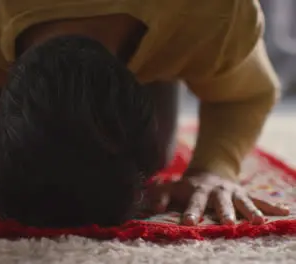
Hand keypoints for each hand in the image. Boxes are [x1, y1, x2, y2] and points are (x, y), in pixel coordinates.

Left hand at [147, 169, 289, 225]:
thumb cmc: (187, 186)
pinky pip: (260, 199)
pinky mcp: (245, 194)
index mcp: (197, 190)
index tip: (188, 222)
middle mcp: (216, 191)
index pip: (193, 202)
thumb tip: (153, 207)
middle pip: (220, 203)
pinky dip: (271, 206)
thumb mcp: (171, 187)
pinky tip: (284, 212)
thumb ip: (160, 196)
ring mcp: (233, 193)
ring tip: (259, 222)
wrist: (209, 171)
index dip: (191, 211)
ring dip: (251, 211)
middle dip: (225, 212)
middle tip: (228, 223)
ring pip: (243, 202)